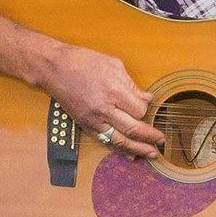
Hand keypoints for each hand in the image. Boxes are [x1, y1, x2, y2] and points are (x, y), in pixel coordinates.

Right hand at [41, 43, 163, 158]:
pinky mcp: (85, 125)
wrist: (54, 68)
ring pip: (120, 140)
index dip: (147, 110)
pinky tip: (130, 155)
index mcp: (113, 90)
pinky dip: (119, 149)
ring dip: (138, 149)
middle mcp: (104, 108)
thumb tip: (147, 98)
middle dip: (150, 136)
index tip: (148, 105)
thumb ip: (131, 84)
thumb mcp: (113, 64)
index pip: (139, 109)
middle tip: (161, 140)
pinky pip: (105, 141)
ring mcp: (93, 119)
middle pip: (133, 129)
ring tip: (151, 153)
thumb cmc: (83, 61)